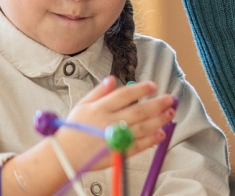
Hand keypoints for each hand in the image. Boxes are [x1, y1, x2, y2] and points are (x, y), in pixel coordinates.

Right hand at [61, 77, 175, 168]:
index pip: (124, 95)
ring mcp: (113, 138)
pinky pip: (137, 145)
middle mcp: (107, 122)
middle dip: (157, 104)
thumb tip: (112, 78)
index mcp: (99, 108)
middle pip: (138, 111)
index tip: (154, 86)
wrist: (64, 155)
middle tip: (171, 99)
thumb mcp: (82, 106)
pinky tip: (161, 133)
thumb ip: (99, 92)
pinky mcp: (117, 153)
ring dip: (159, 120)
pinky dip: (151, 140)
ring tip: (170, 113)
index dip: (141, 89)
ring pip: (141, 127)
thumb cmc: (74, 129)